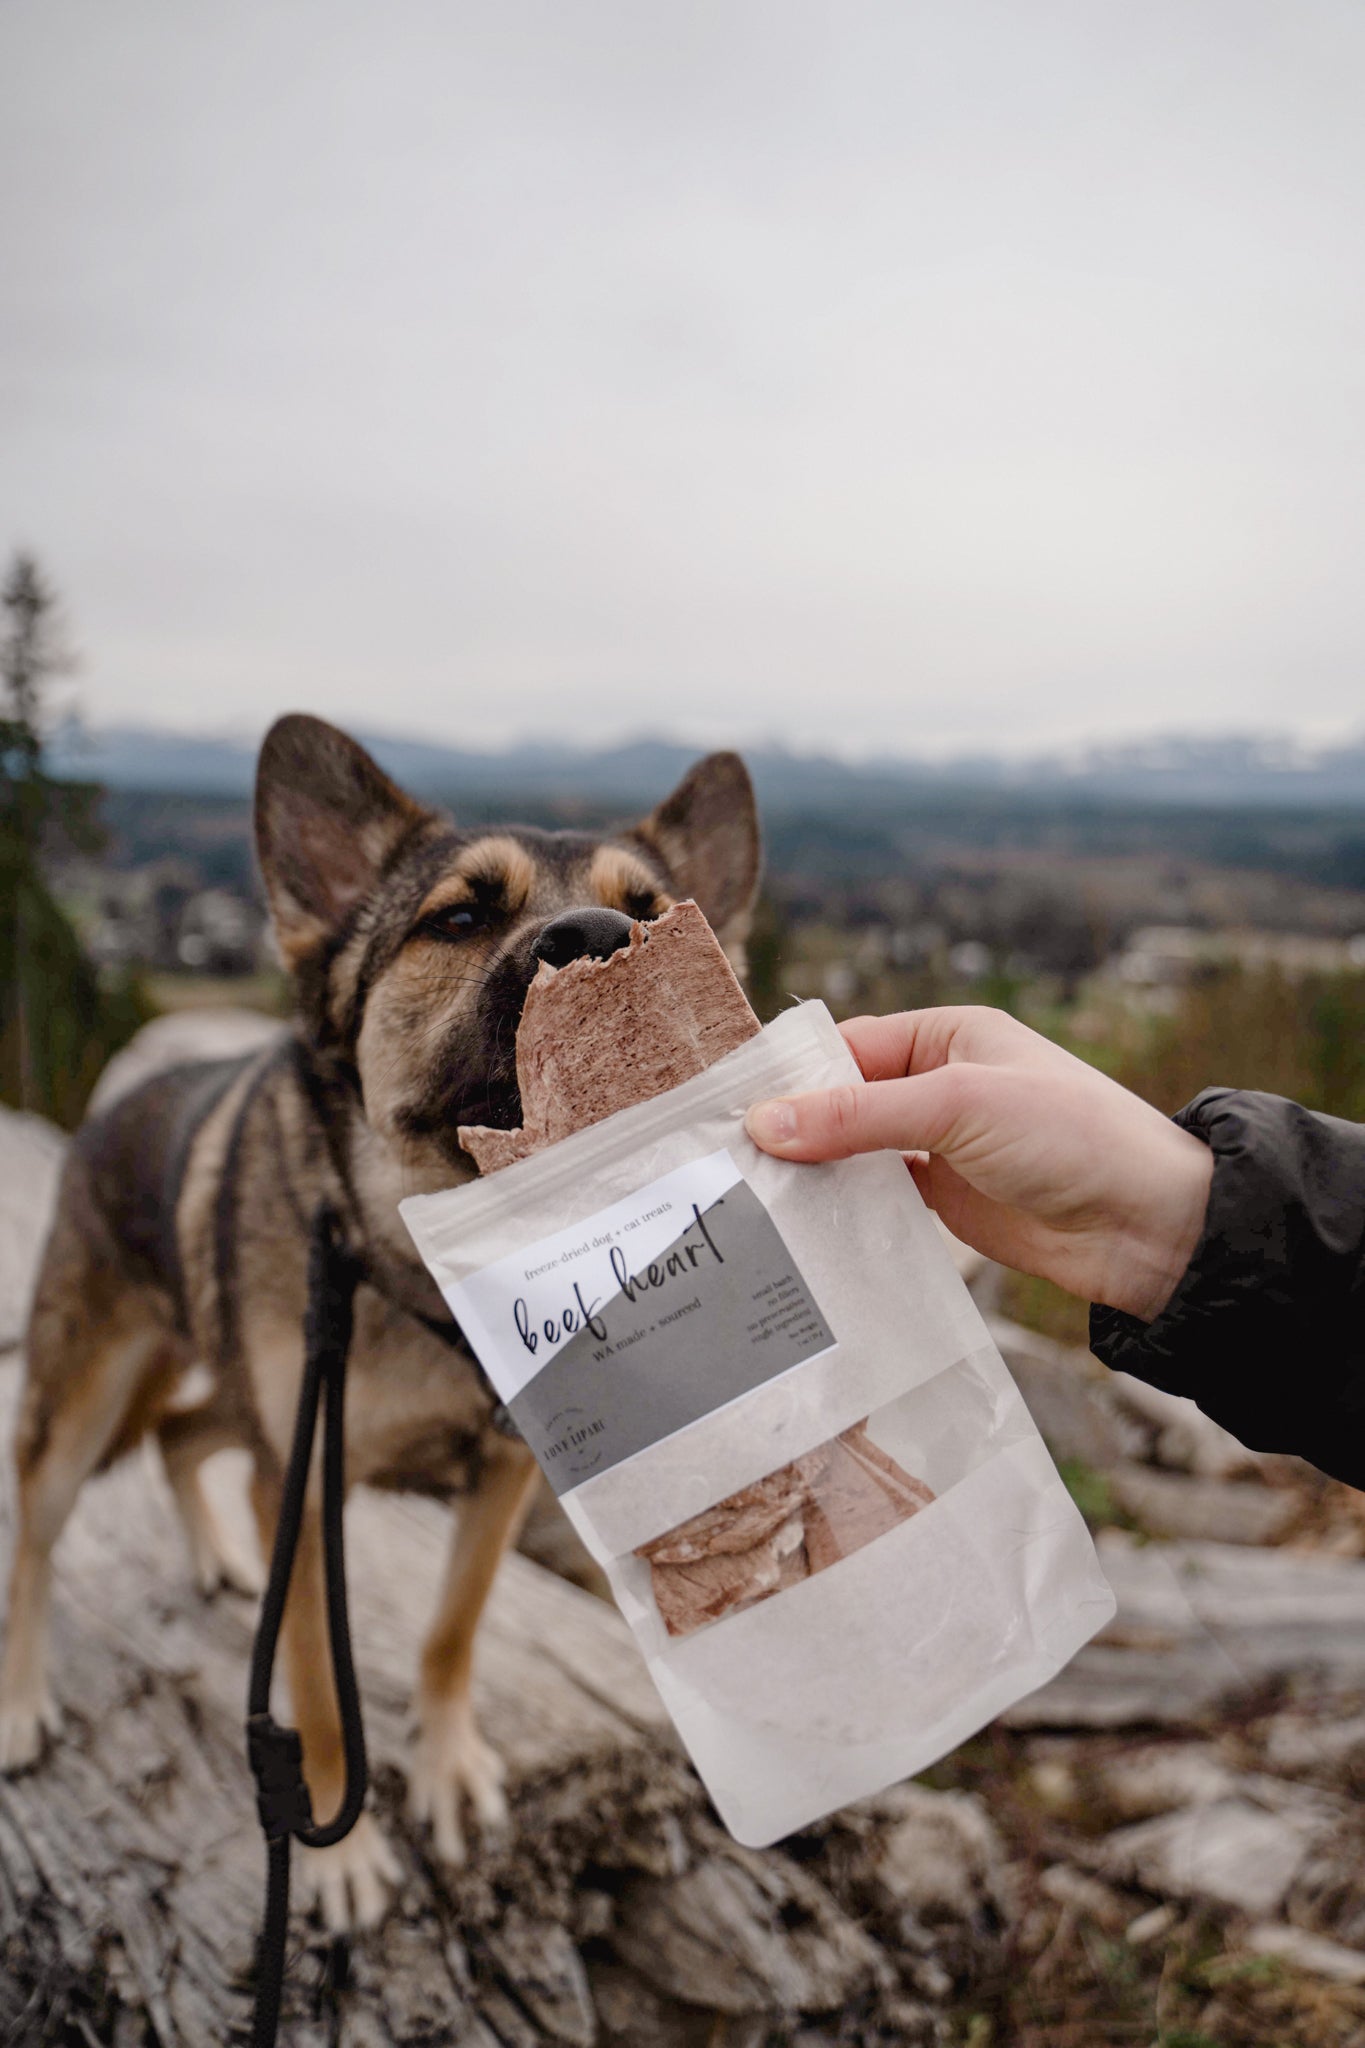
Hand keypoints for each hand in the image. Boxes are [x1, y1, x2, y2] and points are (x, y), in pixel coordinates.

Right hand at [744, 1008, 1212, 1321]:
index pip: (848, 1047)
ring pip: (855, 1156)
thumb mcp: (958, 1107)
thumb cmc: (1072, 1138)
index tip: (729, 1112)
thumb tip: (763, 1122)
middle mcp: (941, 1086)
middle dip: (793, 1130)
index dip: (792, 1078)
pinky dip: (843, 1215)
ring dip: (814, 1177)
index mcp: (948, 1036)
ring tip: (749, 1203)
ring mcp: (942, 1148)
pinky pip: (877, 1202)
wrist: (1148, 1226)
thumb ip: (858, 1116)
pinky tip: (803, 1234)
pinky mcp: (947, 1205)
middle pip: (843, 1103)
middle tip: (724, 1164)